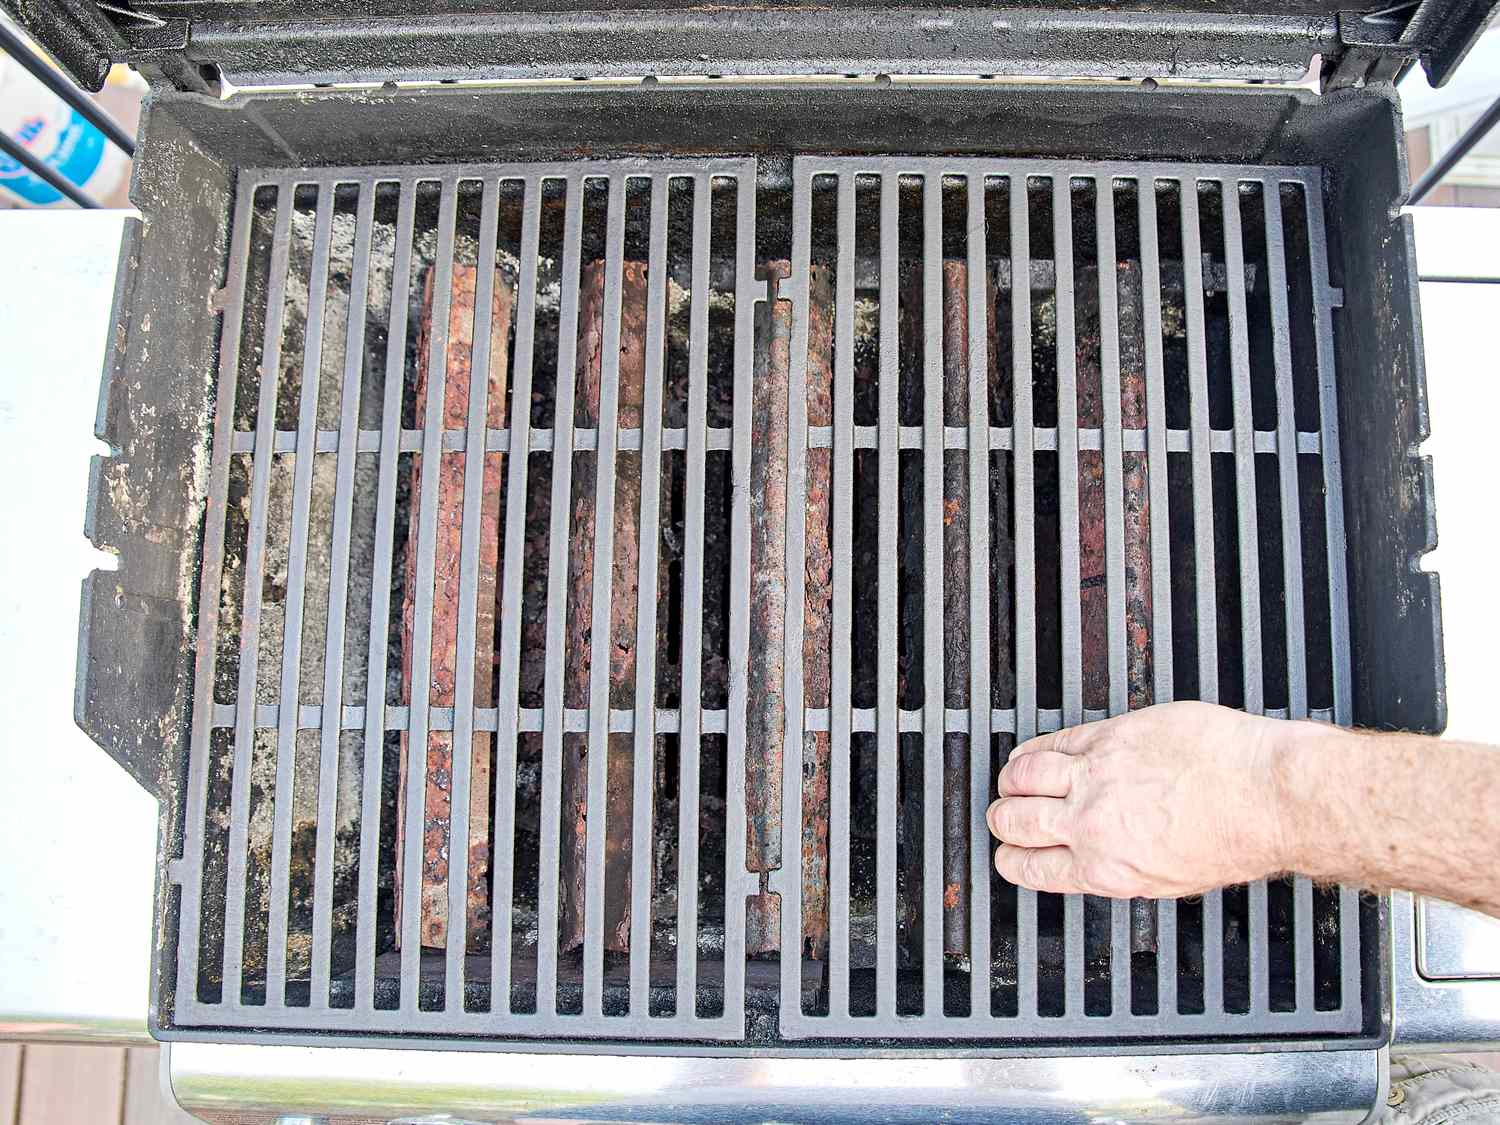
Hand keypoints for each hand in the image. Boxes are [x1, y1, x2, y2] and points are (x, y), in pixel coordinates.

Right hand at [985, 701, 1297, 897]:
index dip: (1010, 860)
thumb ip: (1121, 869)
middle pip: (1015, 819)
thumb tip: (1099, 860)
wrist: (1268, 795)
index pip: (1029, 867)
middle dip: (1003, 819)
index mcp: (1105, 868)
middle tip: (1005, 816)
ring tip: (1012, 782)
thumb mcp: (1170, 879)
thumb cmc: (1237, 838)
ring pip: (1023, 775)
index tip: (1008, 854)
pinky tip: (1031, 751)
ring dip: (1011, 781)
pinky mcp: (1111, 736)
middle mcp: (1091, 823)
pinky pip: (1054, 741)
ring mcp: (1097, 775)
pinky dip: (1034, 749)